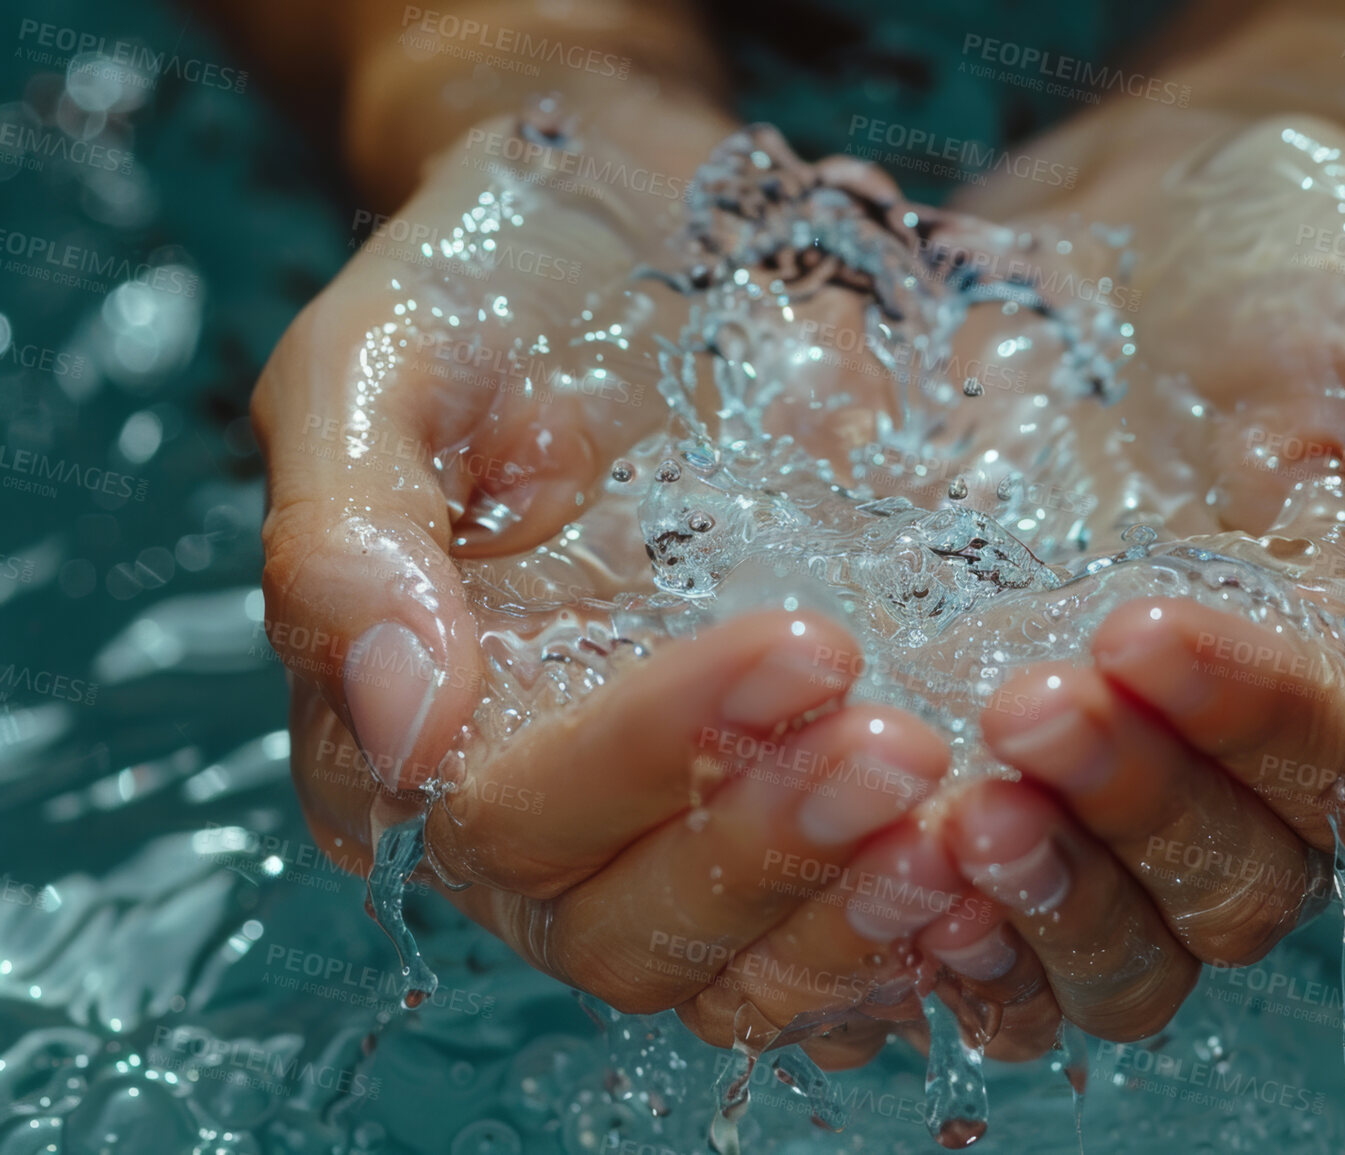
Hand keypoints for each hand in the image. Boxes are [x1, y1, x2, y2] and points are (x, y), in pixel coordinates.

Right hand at [258, 110, 1074, 1066]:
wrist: (623, 237)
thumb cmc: (492, 290)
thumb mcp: (379, 368)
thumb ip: (347, 544)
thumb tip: (410, 730)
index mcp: (418, 736)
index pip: (512, 816)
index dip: (654, 755)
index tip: (807, 647)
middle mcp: (535, 819)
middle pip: (627, 929)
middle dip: (772, 849)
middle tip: (907, 748)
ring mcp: (661, 831)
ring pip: (735, 968)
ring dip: (855, 920)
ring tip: (977, 832)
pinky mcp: (771, 813)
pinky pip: (828, 943)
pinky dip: (909, 936)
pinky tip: (998, 881)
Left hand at [929, 105, 1344, 1039]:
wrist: (1131, 224)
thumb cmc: (1297, 266)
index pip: (1336, 778)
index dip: (1243, 723)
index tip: (1138, 624)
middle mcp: (1243, 766)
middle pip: (1225, 893)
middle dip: (1128, 808)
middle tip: (1024, 702)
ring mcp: (1112, 783)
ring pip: (1117, 946)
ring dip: (1041, 903)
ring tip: (951, 811)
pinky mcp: (993, 776)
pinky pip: (992, 927)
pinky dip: (952, 933)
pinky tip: (889, 869)